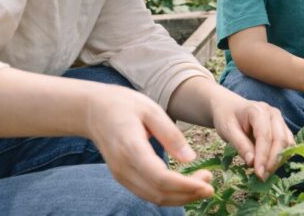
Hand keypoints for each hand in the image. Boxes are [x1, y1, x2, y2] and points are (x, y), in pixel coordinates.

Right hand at [83, 85, 213, 205]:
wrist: (92, 111)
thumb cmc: (123, 105)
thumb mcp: (151, 109)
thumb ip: (170, 134)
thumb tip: (190, 158)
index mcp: (131, 148)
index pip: (160, 178)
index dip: (186, 186)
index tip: (207, 184)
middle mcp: (123, 168)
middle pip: (158, 193)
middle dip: (188, 194)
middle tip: (211, 184)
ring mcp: (121, 175)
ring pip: (153, 197)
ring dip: (180, 197)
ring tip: (203, 185)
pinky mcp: (123, 177)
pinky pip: (147, 193)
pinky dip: (168, 194)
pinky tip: (185, 186)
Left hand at [209, 90, 294, 179]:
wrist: (229, 107)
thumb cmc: (226, 117)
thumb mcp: (227, 130)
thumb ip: (240, 145)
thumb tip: (252, 162)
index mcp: (258, 111)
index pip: (265, 136)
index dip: (263, 156)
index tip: (259, 174)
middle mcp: (273, 114)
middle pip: (280, 139)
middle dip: (273, 161)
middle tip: (262, 177)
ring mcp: (279, 120)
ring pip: (288, 142)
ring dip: (278, 160)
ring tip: (264, 173)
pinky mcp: (282, 128)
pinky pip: (288, 144)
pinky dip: (281, 156)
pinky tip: (269, 166)